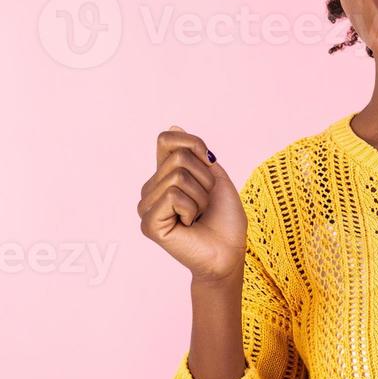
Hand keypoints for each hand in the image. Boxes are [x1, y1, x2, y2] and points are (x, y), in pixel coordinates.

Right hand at [137, 126, 247, 283]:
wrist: (230, 252)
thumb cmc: (226, 219)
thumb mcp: (215, 177)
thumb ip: (194, 153)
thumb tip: (172, 126)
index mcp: (164, 177)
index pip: (166, 140)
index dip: (192, 144)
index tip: (208, 164)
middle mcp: (151, 189)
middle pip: (179, 157)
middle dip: (204, 179)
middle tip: (205, 204)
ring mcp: (147, 207)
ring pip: (177, 176)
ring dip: (200, 196)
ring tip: (198, 215)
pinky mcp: (149, 223)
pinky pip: (174, 195)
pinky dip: (192, 208)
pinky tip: (189, 224)